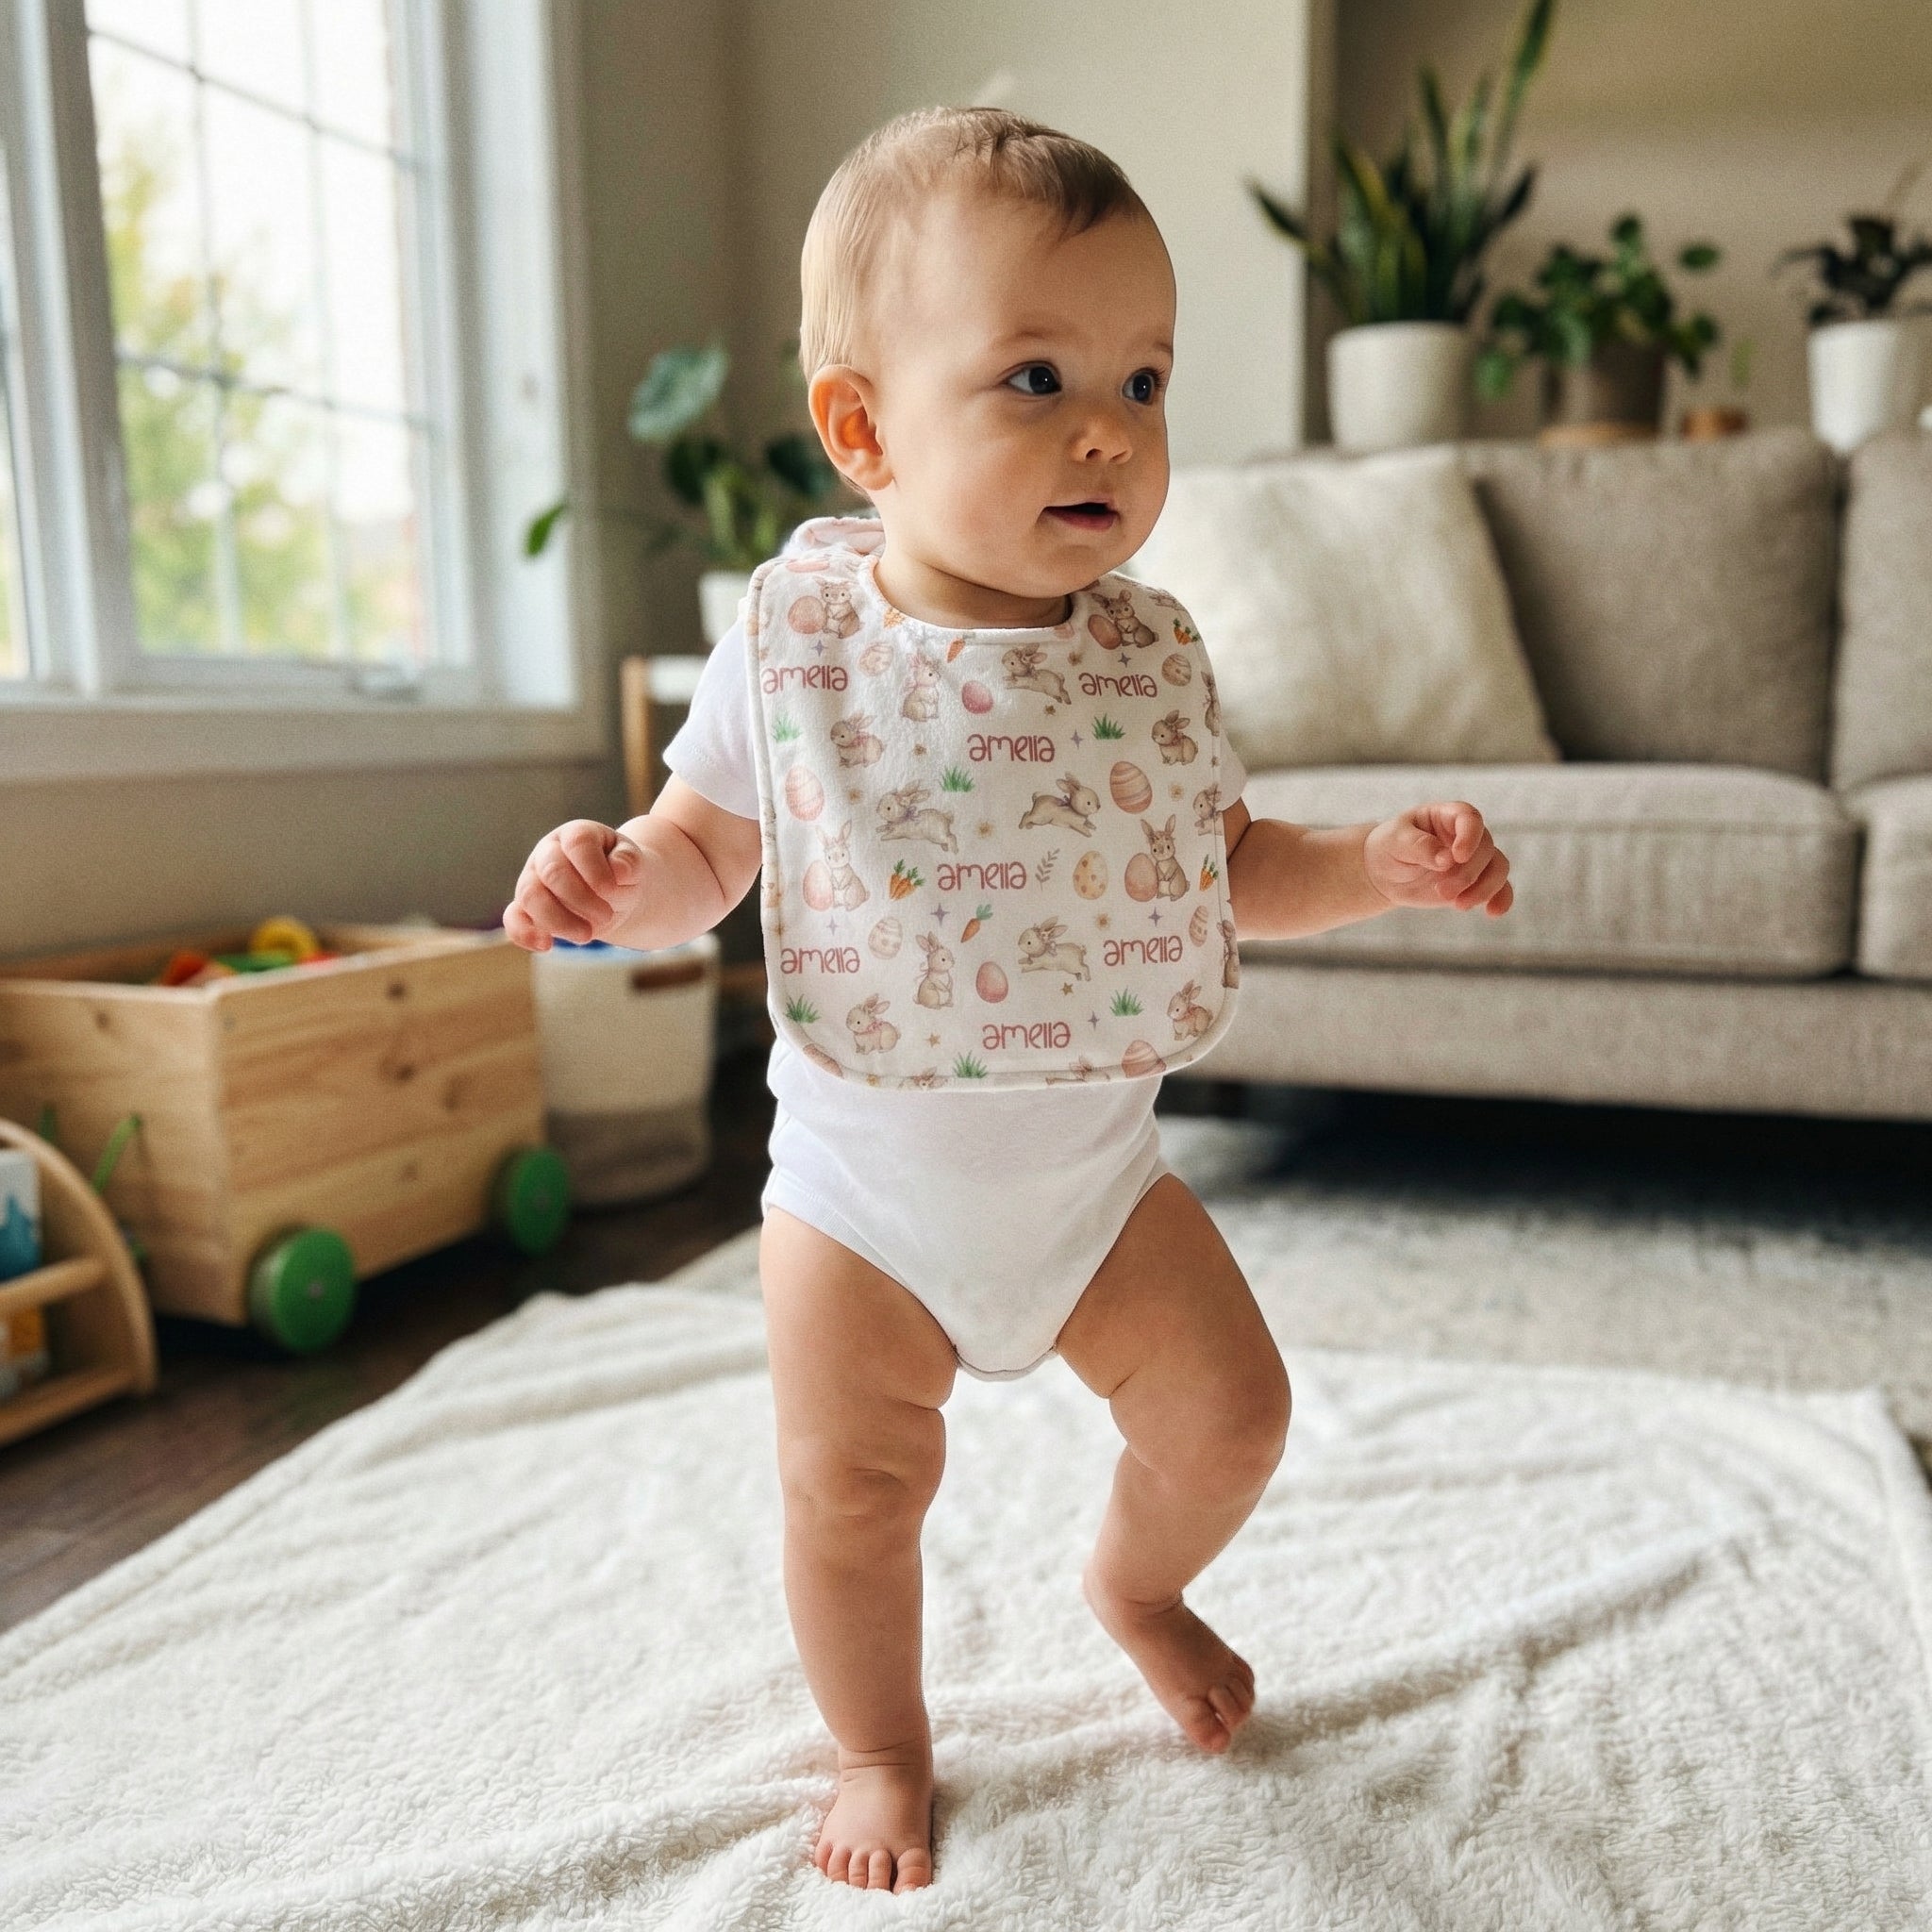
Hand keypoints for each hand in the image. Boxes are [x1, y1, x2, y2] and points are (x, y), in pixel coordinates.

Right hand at [504, 819, 647, 950]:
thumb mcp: (633, 862)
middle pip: (552, 871)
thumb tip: (618, 870)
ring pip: (530, 896)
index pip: (578, 844)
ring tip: (587, 936)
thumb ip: (629, 861)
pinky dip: (524, 933)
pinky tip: (545, 946)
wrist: (614, 892)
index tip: (611, 890)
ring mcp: (533, 878)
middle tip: (606, 915)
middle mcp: (548, 853)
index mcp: (576, 835)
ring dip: (559, 920)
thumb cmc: (621, 872)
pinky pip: (513, 918)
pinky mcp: (525, 907)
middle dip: (581, 899)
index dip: (594, 869)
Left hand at [1363, 801, 1513, 917]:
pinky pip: (1500, 888)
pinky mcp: (1476, 882)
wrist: (1385, 873)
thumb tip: (1446, 859)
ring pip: (1498, 868)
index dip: (1469, 836)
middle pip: (1484, 849)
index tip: (1457, 857)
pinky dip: (1501, 899)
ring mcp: (1474, 859)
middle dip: (1467, 874)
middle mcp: (1466, 835)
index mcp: (1447, 816)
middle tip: (1442, 891)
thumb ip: (1419, 846)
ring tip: (1458, 905)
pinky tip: (1494, 913)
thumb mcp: (1395, 841)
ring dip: (1483, 889)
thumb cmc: (1389, 848)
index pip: (1469, 818)